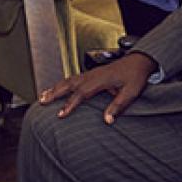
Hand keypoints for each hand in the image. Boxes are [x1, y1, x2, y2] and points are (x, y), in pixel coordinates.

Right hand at [39, 52, 157, 123]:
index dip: (70, 104)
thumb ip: (118, 106)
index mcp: (101, 79)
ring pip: (69, 80)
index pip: (81, 93)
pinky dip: (62, 84)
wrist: (139, 61)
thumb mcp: (131, 93)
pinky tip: (57, 89)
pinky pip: (73, 78)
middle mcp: (93, 75)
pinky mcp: (92, 74)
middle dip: (55, 93)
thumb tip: (107, 120)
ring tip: (43, 96)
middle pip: (69, 84)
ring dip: (56, 88)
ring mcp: (91, 73)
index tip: (60, 114)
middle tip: (42, 102)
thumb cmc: (135, 76)